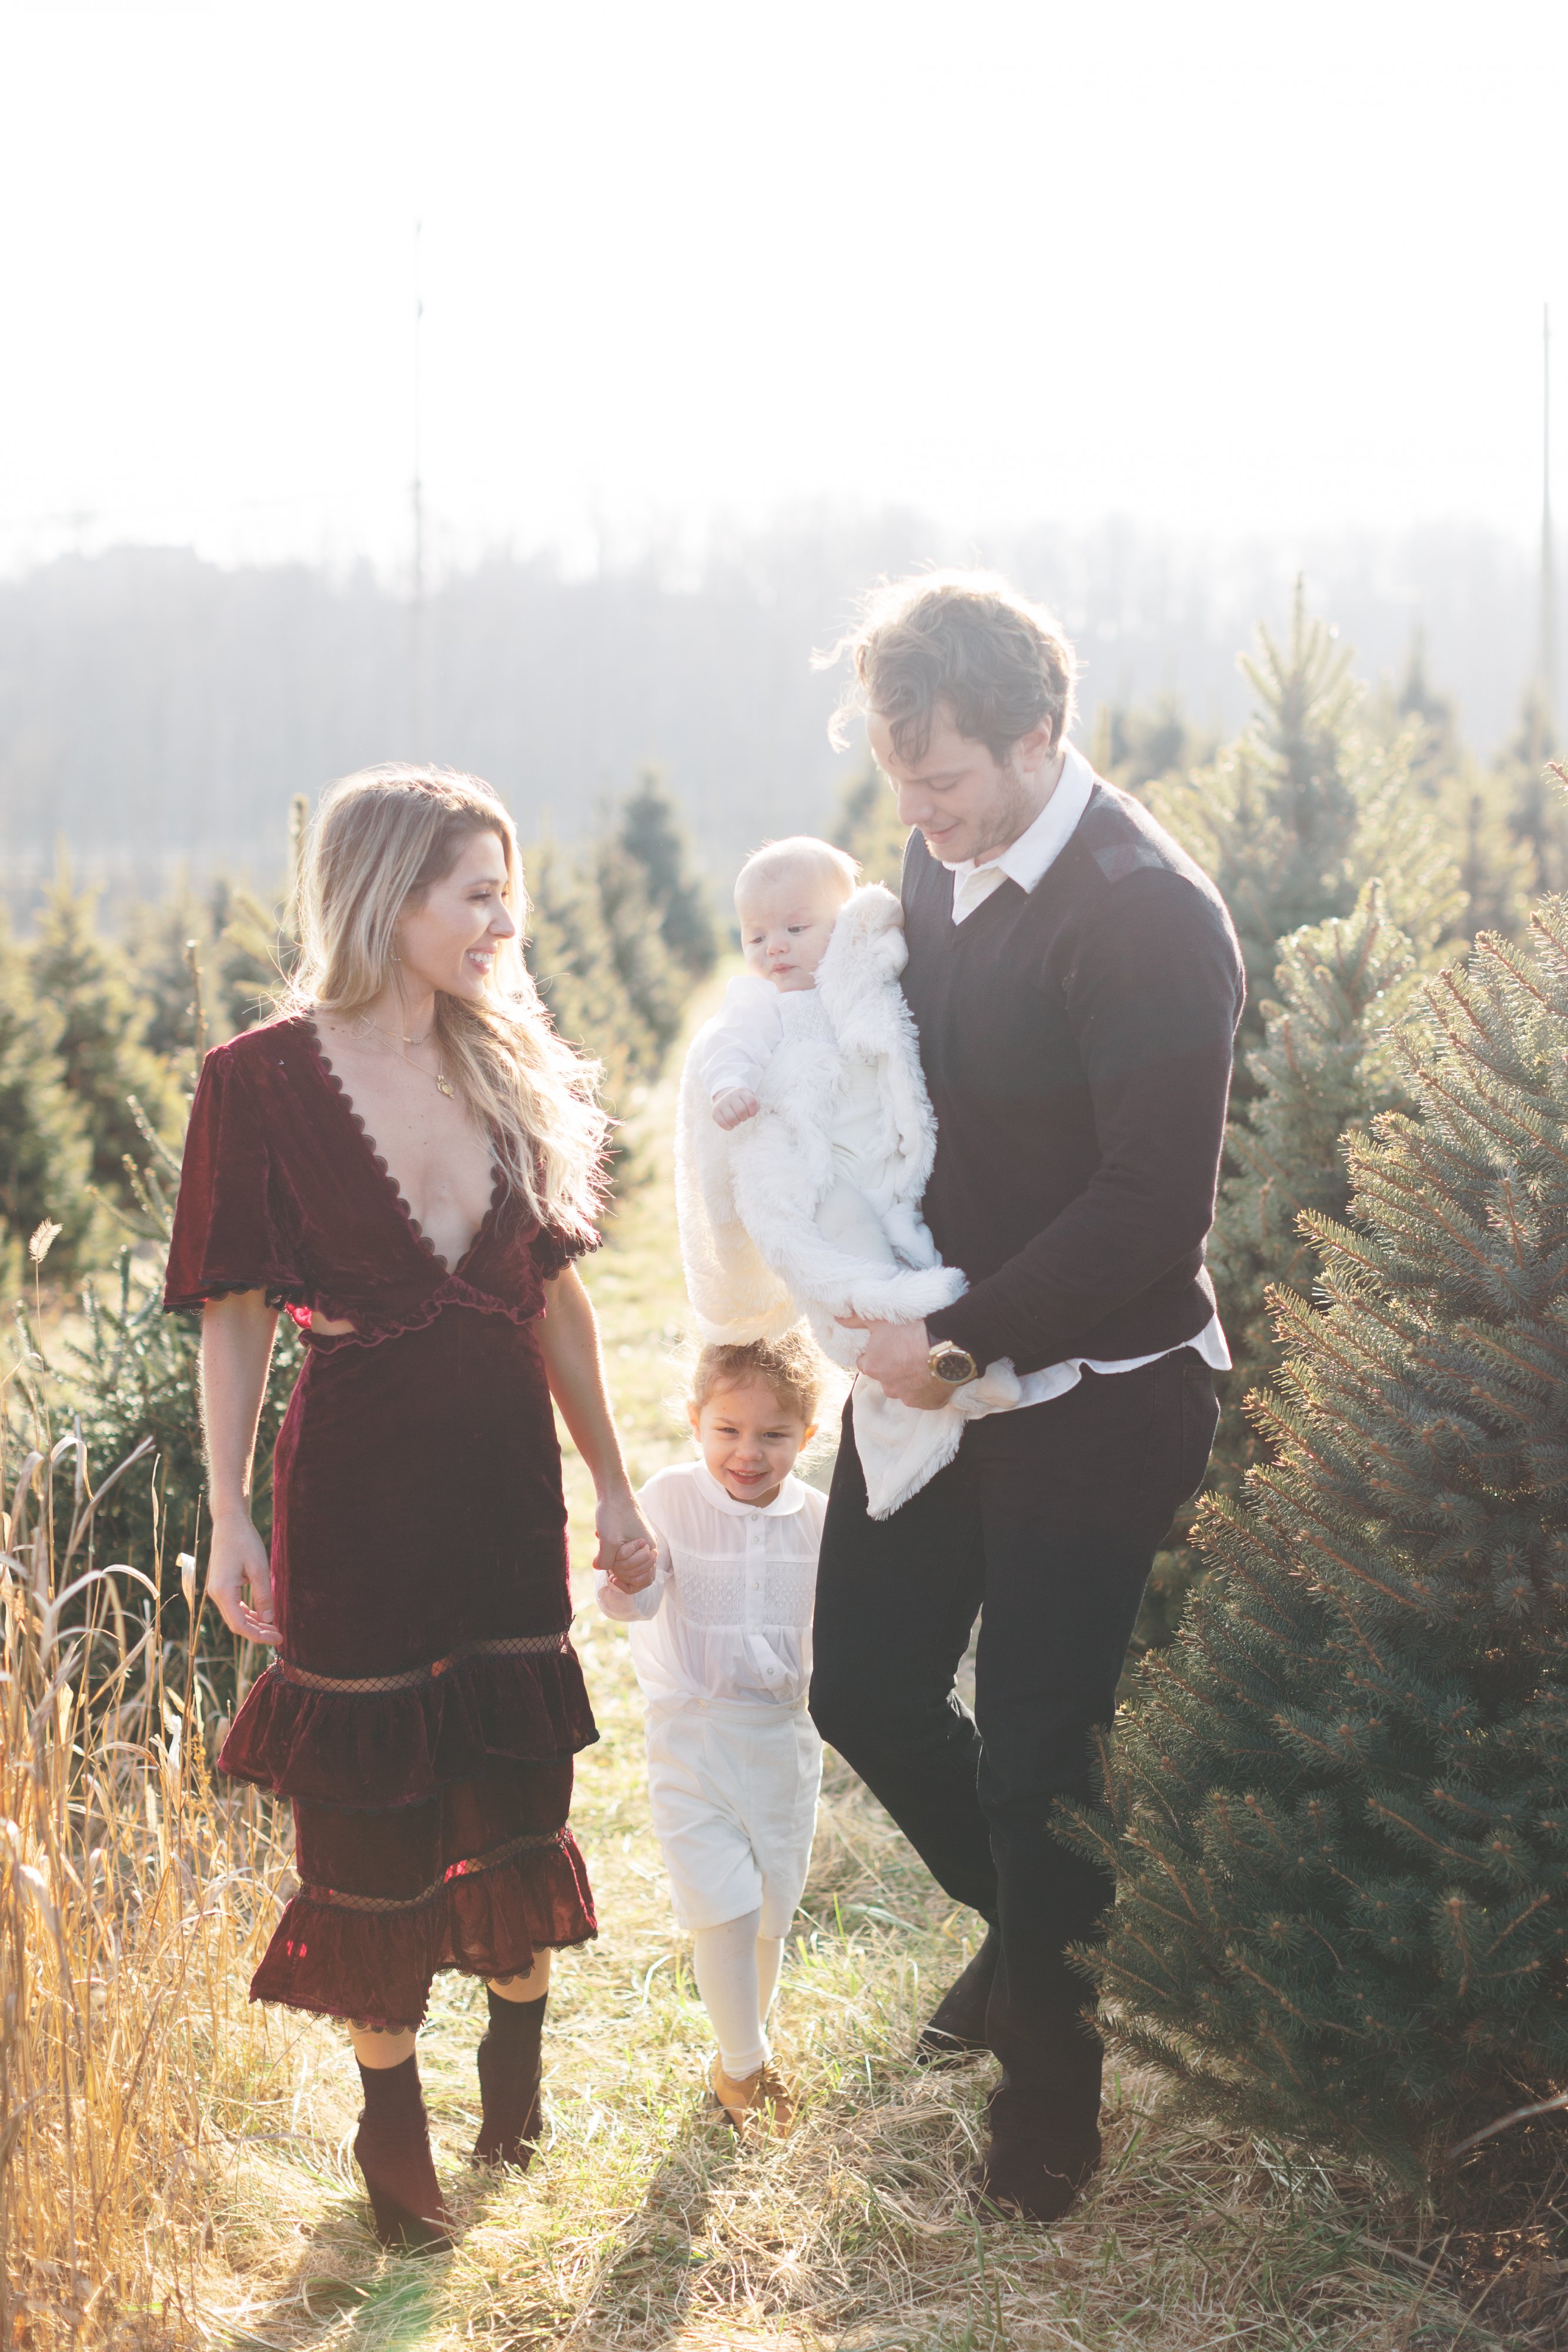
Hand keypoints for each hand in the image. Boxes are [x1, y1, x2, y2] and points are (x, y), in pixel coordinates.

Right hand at [206, 1512, 280, 1643]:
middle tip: (280, 1635)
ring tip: (274, 1627)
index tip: (278, 1638)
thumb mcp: (259, 1568)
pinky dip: (248, 1612)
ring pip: (235, 1616)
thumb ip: (263, 1595)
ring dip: (254, 1623)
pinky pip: (234, 1606)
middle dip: (258, 1632)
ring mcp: (216, 1590)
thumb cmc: (244, 1541)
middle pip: (237, 1624)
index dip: (259, 1636)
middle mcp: (215, 1594)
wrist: (229, 1522)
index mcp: (223, 1592)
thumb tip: (268, 1619)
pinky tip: (262, 1614)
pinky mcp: (221, 1585)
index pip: (240, 1625)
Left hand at [594, 1489, 657, 1587]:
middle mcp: (649, 1545)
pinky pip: (627, 1552)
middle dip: (620, 1570)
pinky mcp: (634, 1535)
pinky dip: (615, 1553)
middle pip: (637, 1573)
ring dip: (617, 1561)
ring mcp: (642, 1540)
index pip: (644, 1580)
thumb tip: (600, 1568)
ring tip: (604, 1551)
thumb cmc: (613, 1512)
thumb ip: (606, 1561)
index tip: (611, 1577)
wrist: (614, 1489)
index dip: (627, 1583)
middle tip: (607, 1560)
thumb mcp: (608, 1540)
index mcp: (648, 1548)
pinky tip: (604, 1543)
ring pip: (631, 1563)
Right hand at [712, 1088, 759, 1130]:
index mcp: (741, 1092)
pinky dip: (729, 1127)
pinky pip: (723, 1124)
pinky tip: (731, 1123)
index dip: (753, 1111)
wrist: (726, 1097)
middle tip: (742, 1117)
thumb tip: (751, 1113)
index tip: (750, 1112)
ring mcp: (721, 1103)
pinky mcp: (715, 1112)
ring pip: (732, 1119)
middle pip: (741, 1111)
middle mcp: (730, 1096)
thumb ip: (755, 1105)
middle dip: (744, 1118)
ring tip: (736, 1119)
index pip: (751, 1102)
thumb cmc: (743, 1101)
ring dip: (737, 1123)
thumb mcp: (751, 1098)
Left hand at [836, 1315, 953, 1410]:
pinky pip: (923, 1397)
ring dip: (910, 1378)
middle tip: (909, 1351)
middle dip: (894, 1366)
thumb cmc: (911, 1330)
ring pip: (905, 1388)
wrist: (947, 1344)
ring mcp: (908, 1397)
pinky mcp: (927, 1404)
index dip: (877, 1352)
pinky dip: (927, 1388)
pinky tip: (934, 1372)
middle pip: (886, 1376)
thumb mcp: (879, 1319)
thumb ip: (855, 1320)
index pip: (866, 1362)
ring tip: (924, 1361)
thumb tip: (837, 1318)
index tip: (890, 1344)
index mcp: (872, 1367)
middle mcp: (887, 1387)